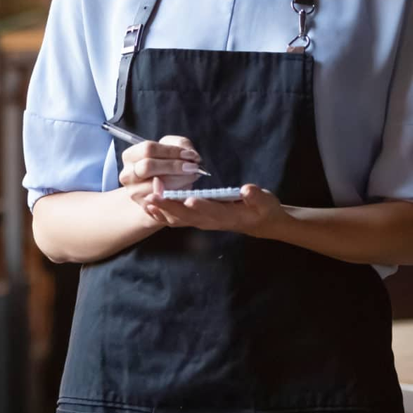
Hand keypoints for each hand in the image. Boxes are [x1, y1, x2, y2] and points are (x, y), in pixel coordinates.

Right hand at [118, 136, 201, 211]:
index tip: (190, 155)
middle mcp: (128, 174)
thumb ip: (182, 146)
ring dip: (180, 180)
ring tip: (192, 177)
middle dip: (174, 166)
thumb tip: (191, 156)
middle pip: (148, 166)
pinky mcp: (144, 206)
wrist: (160, 189)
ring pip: (158, 185)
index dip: (172, 151)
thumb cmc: (167, 164)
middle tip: (193, 168)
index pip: (149, 149)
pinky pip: (164, 200)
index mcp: (130, 156)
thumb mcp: (172, 150)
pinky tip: (186, 188)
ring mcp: (134, 192)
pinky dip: (178, 193)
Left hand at [143, 183, 288, 235]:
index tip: (188, 198)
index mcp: (228, 215)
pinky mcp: (197, 219)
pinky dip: (162, 214)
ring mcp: (203, 222)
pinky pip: (176, 219)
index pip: (213, 211)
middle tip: (154, 196)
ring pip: (179, 219)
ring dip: (162, 211)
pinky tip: (149, 205)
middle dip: (170, 207)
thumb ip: (256, 197)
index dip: (201, 206)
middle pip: (188, 216)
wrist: (260, 223)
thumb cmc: (263, 210)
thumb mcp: (266, 202)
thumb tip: (248, 189)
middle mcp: (212, 221)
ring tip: (146, 200)